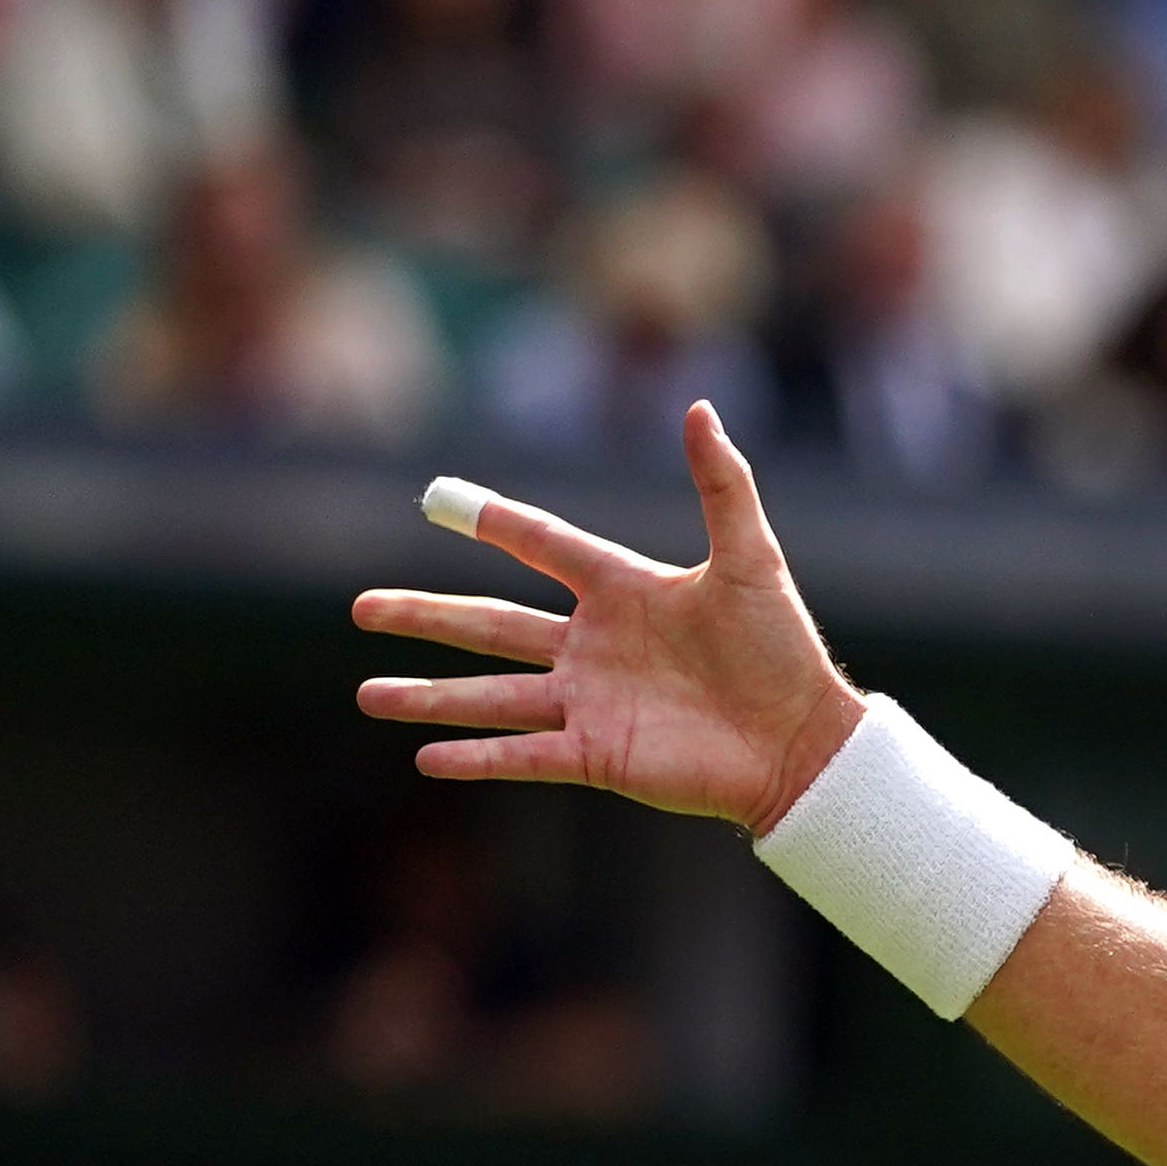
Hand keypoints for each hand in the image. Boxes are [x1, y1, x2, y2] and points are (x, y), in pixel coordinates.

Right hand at [350, 400, 866, 833]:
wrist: (806, 742)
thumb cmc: (785, 651)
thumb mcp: (750, 560)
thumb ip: (722, 485)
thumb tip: (698, 406)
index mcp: (623, 592)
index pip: (542, 546)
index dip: (494, 522)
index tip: (440, 499)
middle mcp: (593, 647)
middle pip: (489, 625)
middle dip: (424, 616)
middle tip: (360, 607)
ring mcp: (590, 703)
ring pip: (490, 695)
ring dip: (428, 697)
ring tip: (368, 693)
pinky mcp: (598, 756)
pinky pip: (523, 756)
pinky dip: (476, 758)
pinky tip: (425, 759)